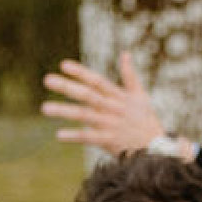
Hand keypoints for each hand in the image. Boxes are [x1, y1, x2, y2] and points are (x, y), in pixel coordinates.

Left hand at [41, 53, 165, 156]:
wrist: (157, 147)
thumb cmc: (146, 120)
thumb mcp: (141, 95)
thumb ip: (130, 75)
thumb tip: (125, 53)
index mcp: (118, 96)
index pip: (97, 80)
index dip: (80, 72)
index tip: (63, 65)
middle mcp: (112, 108)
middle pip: (87, 95)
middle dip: (67, 87)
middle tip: (47, 79)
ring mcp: (110, 124)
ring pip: (84, 115)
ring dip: (64, 111)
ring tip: (45, 108)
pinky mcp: (109, 141)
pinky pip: (89, 138)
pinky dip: (75, 136)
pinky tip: (59, 134)